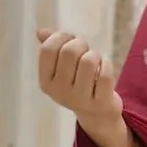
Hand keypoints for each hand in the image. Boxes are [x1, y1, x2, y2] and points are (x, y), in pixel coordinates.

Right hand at [36, 29, 127, 146]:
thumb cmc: (77, 83)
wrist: (97, 114)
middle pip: (69, 51)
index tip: (69, 39)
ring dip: (95, 55)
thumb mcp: (61, 70)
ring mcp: (80, 99)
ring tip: (95, 61)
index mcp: (46, 82)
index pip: (48, 49)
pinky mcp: (100, 102)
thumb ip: (51, 49)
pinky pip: (105, 73)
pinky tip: (104, 68)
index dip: (61, 37)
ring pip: (89, 60)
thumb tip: (40, 32)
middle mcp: (59, 92)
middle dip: (81, 44)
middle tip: (85, 50)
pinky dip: (107, 64)